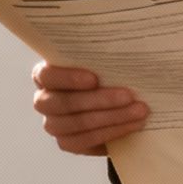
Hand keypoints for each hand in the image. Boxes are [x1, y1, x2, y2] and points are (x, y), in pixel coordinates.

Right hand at [31, 62, 147, 155]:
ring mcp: (53, 124)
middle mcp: (44, 100)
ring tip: (138, 111)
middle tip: (129, 96)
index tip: (95, 78)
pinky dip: (111, 132)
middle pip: (63, 103)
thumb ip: (105, 53)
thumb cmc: (105, 73)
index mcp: (45, 74)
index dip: (68, 78)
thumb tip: (126, 40)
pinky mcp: (67, 142)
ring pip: (77, 124)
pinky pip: (86, 141)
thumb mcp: (103, 60)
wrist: (114, 103)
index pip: (47, 75)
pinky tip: (131, 125)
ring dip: (111, 118)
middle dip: (99, 100)